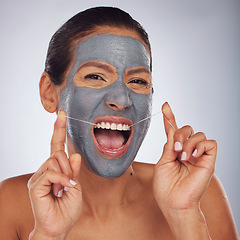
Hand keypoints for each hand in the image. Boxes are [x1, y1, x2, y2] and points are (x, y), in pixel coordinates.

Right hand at [28, 111, 81, 239]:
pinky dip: (62, 180)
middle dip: (69, 167)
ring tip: (63, 190)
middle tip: (69, 184)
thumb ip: (74, 170)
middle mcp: (45, 170)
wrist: (59, 227)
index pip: (57, 145)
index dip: (59, 129)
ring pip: (55, 160)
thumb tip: (74, 154)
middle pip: (58, 153)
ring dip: (65, 175)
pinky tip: (64, 190)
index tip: (61, 114)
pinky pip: (51, 172)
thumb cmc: (67, 208)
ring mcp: (39, 177)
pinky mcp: (35, 185)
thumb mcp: (76, 186)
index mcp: (56, 168)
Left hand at [153, 102, 216, 213]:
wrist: (174, 201)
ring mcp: (198, 155)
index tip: (165, 105)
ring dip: (188, 142)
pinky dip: (200, 146)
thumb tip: (172, 130)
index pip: (174, 130)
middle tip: (175, 148)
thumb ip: (169, 144)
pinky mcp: (209, 160)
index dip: (170, 117)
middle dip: (180, 133)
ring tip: (183, 156)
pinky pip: (210, 143)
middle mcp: (187, 150)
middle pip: (187, 128)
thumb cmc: (165, 186)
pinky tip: (193, 156)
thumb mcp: (163, 161)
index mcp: (175, 150)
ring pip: (198, 134)